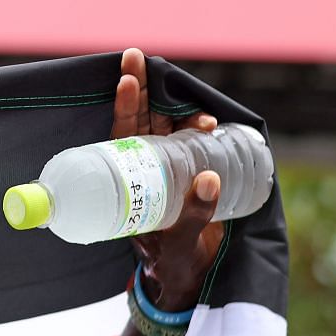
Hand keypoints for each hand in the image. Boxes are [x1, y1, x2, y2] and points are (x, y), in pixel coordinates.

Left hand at [116, 48, 225, 313]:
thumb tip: (211, 178)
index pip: (123, 134)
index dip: (125, 105)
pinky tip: (212, 121)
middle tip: (137, 57)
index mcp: (130, 181)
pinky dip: (203, 128)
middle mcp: (147, 167)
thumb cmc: (173, 262)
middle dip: (145, 89)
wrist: (189, 278)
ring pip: (171, 126)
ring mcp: (172, 167)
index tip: (127, 78)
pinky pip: (195, 141)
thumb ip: (194, 214)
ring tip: (196, 111)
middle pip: (144, 119)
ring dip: (182, 110)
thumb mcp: (178, 241)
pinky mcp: (195, 171)